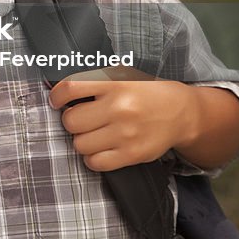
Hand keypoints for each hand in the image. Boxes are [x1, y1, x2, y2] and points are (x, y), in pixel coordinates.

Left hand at [48, 67, 194, 171]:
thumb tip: (62, 92)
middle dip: (72, 121)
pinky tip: (101, 149)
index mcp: (114, 84)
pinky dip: (92, 158)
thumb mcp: (122, 76)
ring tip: (93, 134)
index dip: (57, 96)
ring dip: (82, 140)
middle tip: (82, 119)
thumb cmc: (146, 93)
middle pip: (71, 121)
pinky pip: (95, 163)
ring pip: (80, 144)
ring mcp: (125, 133)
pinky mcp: (132, 154)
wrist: (181, 113)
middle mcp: (119, 108)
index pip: (71, 88)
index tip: (57, 101)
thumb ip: (94, 82)